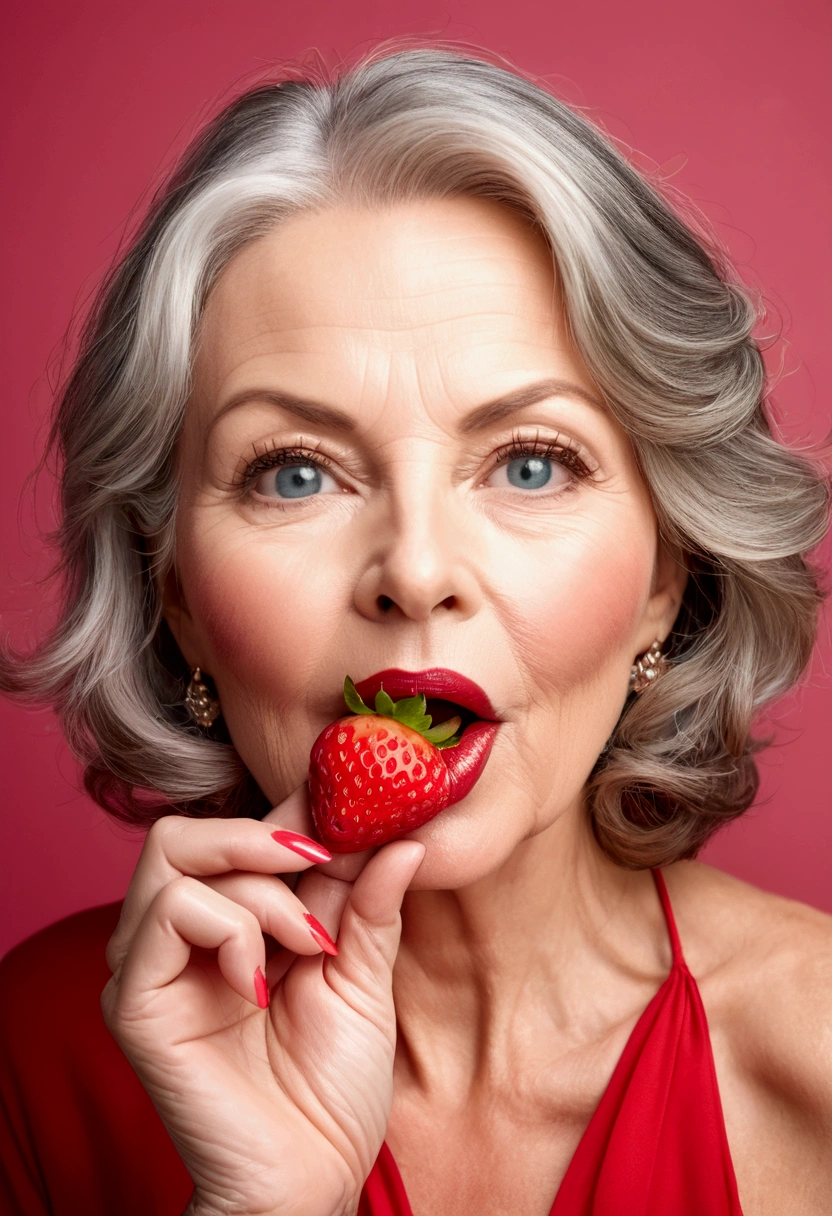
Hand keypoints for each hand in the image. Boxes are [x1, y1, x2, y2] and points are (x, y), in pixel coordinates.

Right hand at [101, 783, 424, 1215]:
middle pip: (186, 829)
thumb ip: (368, 904)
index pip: (240, 833)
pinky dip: (231, 929)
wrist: (312, 1178)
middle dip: (262, 833)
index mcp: (230, 922)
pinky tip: (261, 984)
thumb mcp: (363, 977)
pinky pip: (169, 913)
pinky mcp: (136, 1002)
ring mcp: (151, 966)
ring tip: (306, 943)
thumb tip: (405, 839)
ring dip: (258, 888)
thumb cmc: (334, 1089)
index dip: (291, 811)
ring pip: (175, 855)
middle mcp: (179, 936)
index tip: (353, 809)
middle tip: (320, 862)